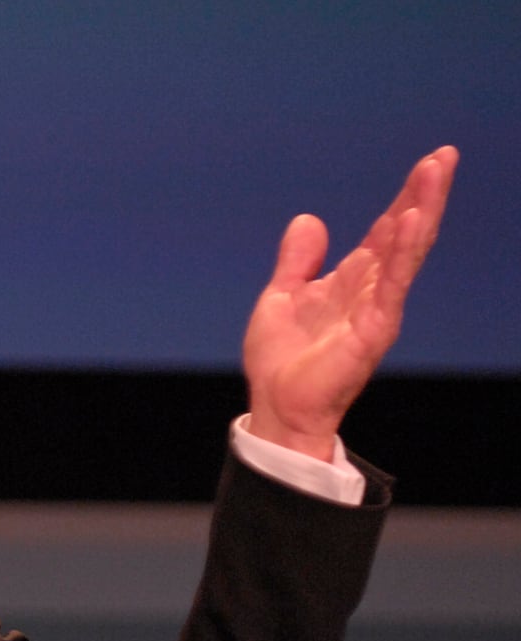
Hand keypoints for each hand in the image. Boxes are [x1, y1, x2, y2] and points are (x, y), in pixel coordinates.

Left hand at [244, 146, 457, 458]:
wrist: (275, 407)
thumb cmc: (281, 362)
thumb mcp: (281, 297)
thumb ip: (297, 261)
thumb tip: (308, 220)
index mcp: (351, 281)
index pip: (385, 231)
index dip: (405, 198)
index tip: (428, 162)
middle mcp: (371, 291)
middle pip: (404, 234)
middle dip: (424, 195)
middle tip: (444, 156)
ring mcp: (376, 309)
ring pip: (407, 253)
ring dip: (421, 212)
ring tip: (436, 173)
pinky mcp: (372, 330)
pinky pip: (392, 285)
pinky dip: (402, 253)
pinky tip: (412, 221)